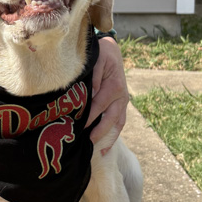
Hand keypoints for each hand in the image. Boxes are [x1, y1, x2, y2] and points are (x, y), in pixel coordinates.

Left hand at [86, 36, 128, 153]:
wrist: (110, 50)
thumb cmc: (100, 54)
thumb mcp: (96, 60)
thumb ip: (93, 77)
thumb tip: (90, 94)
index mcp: (114, 86)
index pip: (99, 105)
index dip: (89, 118)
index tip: (79, 128)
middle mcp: (121, 96)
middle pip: (111, 119)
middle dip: (99, 133)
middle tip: (88, 144)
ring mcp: (122, 102)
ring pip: (118, 123)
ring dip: (109, 138)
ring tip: (99, 152)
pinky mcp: (121, 104)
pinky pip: (119, 121)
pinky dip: (113, 134)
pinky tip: (105, 145)